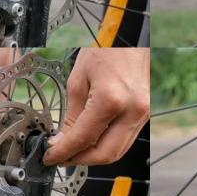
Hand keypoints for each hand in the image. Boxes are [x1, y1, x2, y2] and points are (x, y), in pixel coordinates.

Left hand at [43, 48, 149, 166]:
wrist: (130, 35)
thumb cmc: (106, 48)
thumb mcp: (79, 79)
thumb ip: (71, 115)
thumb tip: (62, 140)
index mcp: (111, 99)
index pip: (83, 138)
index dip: (63, 152)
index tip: (50, 156)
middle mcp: (132, 110)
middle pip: (104, 154)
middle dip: (80, 160)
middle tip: (61, 157)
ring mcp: (143, 113)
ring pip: (117, 151)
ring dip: (94, 156)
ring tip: (74, 150)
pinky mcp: (146, 113)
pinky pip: (125, 139)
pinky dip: (107, 144)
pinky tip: (92, 139)